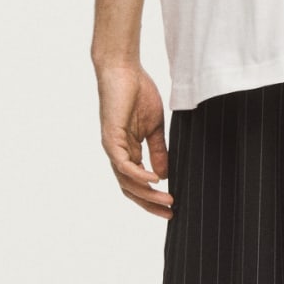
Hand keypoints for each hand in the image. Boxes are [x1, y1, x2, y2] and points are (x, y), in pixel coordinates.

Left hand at [96, 62, 171, 218]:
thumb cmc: (138, 93)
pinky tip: (155, 180)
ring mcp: (113, 147)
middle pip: (130, 189)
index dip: (153, 197)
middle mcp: (118, 153)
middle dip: (150, 203)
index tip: (172, 208)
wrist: (124, 70)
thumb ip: (158, 151)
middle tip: (170, 214)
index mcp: (128, 151)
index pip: (138, 183)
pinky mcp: (111, 138)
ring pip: (126, 181)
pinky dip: (138, 175)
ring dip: (147, 193)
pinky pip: (123, 164)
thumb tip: (164, 175)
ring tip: (168, 199)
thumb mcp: (155, 127)